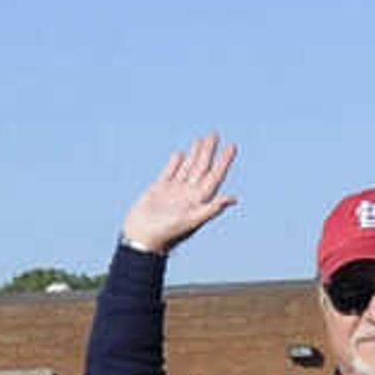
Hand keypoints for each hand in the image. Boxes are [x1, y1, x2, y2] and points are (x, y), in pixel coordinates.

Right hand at [118, 134, 238, 256]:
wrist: (141, 240)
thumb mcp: (191, 221)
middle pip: (202, 168)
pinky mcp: (158, 190)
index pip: (214, 176)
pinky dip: (175, 163)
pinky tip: (180, 154)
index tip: (232, 146)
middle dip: (209, 151)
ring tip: (201, 139)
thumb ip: (211, 209)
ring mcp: (174, 192)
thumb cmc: (167, 235)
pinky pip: (169, 172)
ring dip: (195, 154)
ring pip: (187, 168)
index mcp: (199, 201)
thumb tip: (234, 198)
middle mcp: (188, 195)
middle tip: (214, 134)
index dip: (224, 162)